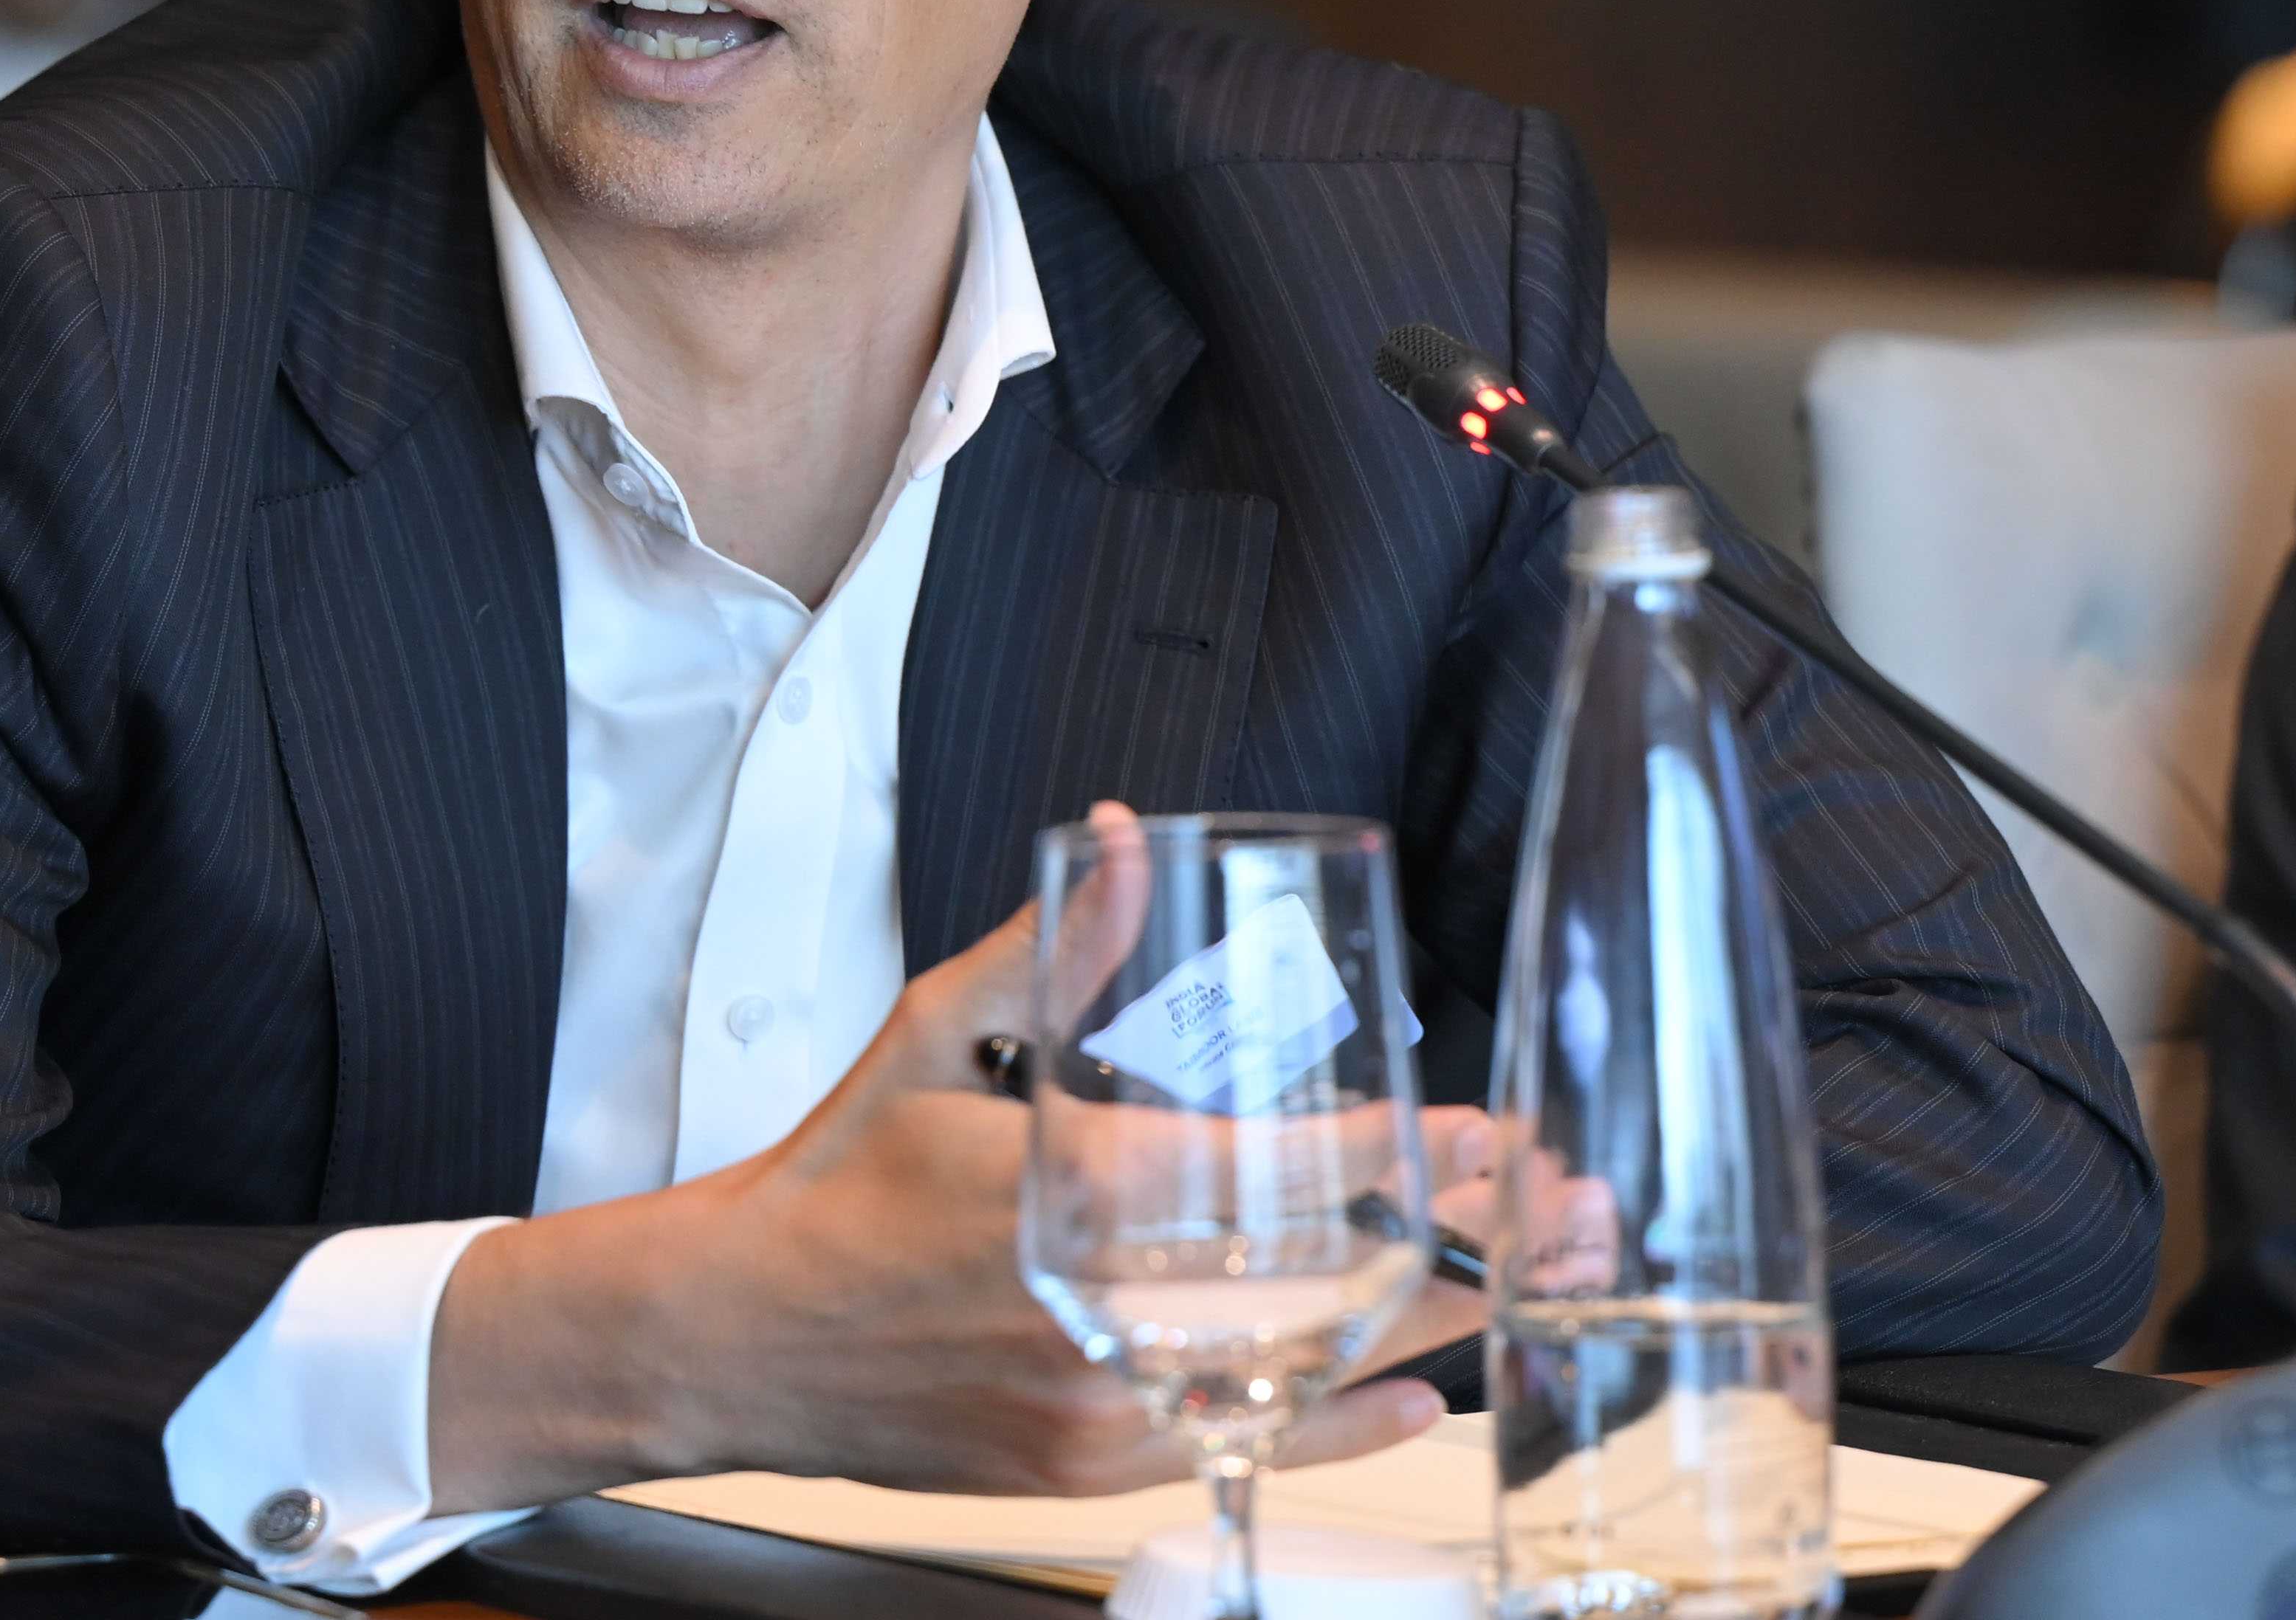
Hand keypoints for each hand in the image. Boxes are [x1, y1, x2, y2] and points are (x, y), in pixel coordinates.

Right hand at [430, 804, 1488, 1508]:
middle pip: (1316, 1281)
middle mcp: (1089, 1307)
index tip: (1483, 1134)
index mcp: (1062, 1190)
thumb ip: (1053, 944)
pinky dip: (1338, 1420)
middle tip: (1565, 1210)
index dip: (1393, 1156)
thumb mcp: (936, 1035)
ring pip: (1296, 1369)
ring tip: (1531, 1287)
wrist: (730, 1333)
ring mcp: (1089, 1398)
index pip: (1271, 1175)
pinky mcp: (1077, 1460)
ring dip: (1428, 1329)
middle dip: (1457, 1242)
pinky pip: (1238, 1442)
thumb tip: (1123, 835)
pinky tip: (1418, 1395)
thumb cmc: (834, 1178)